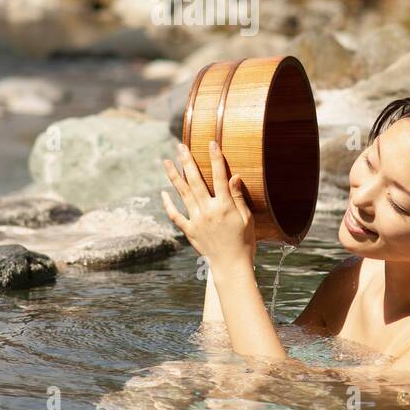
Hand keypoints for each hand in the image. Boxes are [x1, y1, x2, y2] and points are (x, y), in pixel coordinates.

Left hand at [162, 140, 255, 269]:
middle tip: (180, 146)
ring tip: (166, 162)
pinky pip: (176, 215)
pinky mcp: (189, 231)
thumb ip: (237, 197)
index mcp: (225, 206)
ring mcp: (197, 220)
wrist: (231, 266)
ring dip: (174, 177)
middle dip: (188, 161)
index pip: (220, 176)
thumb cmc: (244, 242)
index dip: (216, 158)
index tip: (211, 143)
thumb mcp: (247, 219)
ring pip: (182, 194)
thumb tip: (234, 176)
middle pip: (196, 181)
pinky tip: (163, 193)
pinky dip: (168, 204)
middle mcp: (208, 210)